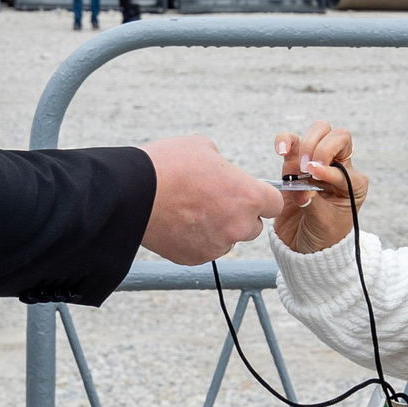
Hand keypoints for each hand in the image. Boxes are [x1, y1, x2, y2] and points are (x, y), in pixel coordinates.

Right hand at [140, 136, 281, 264]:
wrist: (132, 193)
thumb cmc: (168, 165)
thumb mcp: (203, 148)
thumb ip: (223, 165)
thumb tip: (222, 172)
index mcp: (247, 197)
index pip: (275, 203)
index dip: (262, 196)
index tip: (250, 192)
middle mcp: (237, 226)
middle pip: (253, 226)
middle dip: (240, 214)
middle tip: (215, 199)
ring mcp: (215, 245)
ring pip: (228, 239)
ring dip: (219, 228)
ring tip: (192, 209)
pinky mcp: (194, 258)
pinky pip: (205, 249)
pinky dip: (197, 239)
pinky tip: (180, 221)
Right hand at [272, 121, 366, 253]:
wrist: (304, 248)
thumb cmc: (322, 237)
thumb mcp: (323, 224)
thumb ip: (313, 203)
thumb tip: (301, 185)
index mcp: (353, 183)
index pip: (345, 163)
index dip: (328, 169)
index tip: (314, 177)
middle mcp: (337, 168)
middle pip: (338, 136)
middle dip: (322, 148)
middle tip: (308, 169)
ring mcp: (315, 163)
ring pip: (317, 132)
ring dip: (306, 144)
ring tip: (298, 166)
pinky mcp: (294, 165)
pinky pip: (291, 142)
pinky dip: (285, 140)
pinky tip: (280, 149)